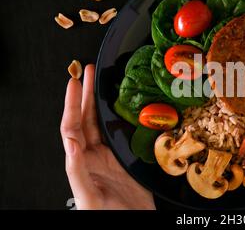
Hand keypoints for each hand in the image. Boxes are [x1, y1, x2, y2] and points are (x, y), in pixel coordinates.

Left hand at [60, 64, 154, 209]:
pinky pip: (120, 133)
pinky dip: (120, 117)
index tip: (74, 83)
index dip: (72, 104)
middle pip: (86, 119)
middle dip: (85, 94)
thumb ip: (77, 172)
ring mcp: (108, 156)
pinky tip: (124, 106)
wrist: (134, 224)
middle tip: (88, 72)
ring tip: (101, 81)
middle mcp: (92, 156)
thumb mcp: (90, 198)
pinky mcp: (124, 159)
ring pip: (101, 123)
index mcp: (80, 163)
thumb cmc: (109, 217)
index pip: (71, 127)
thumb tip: (70, 144)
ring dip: (99, 102)